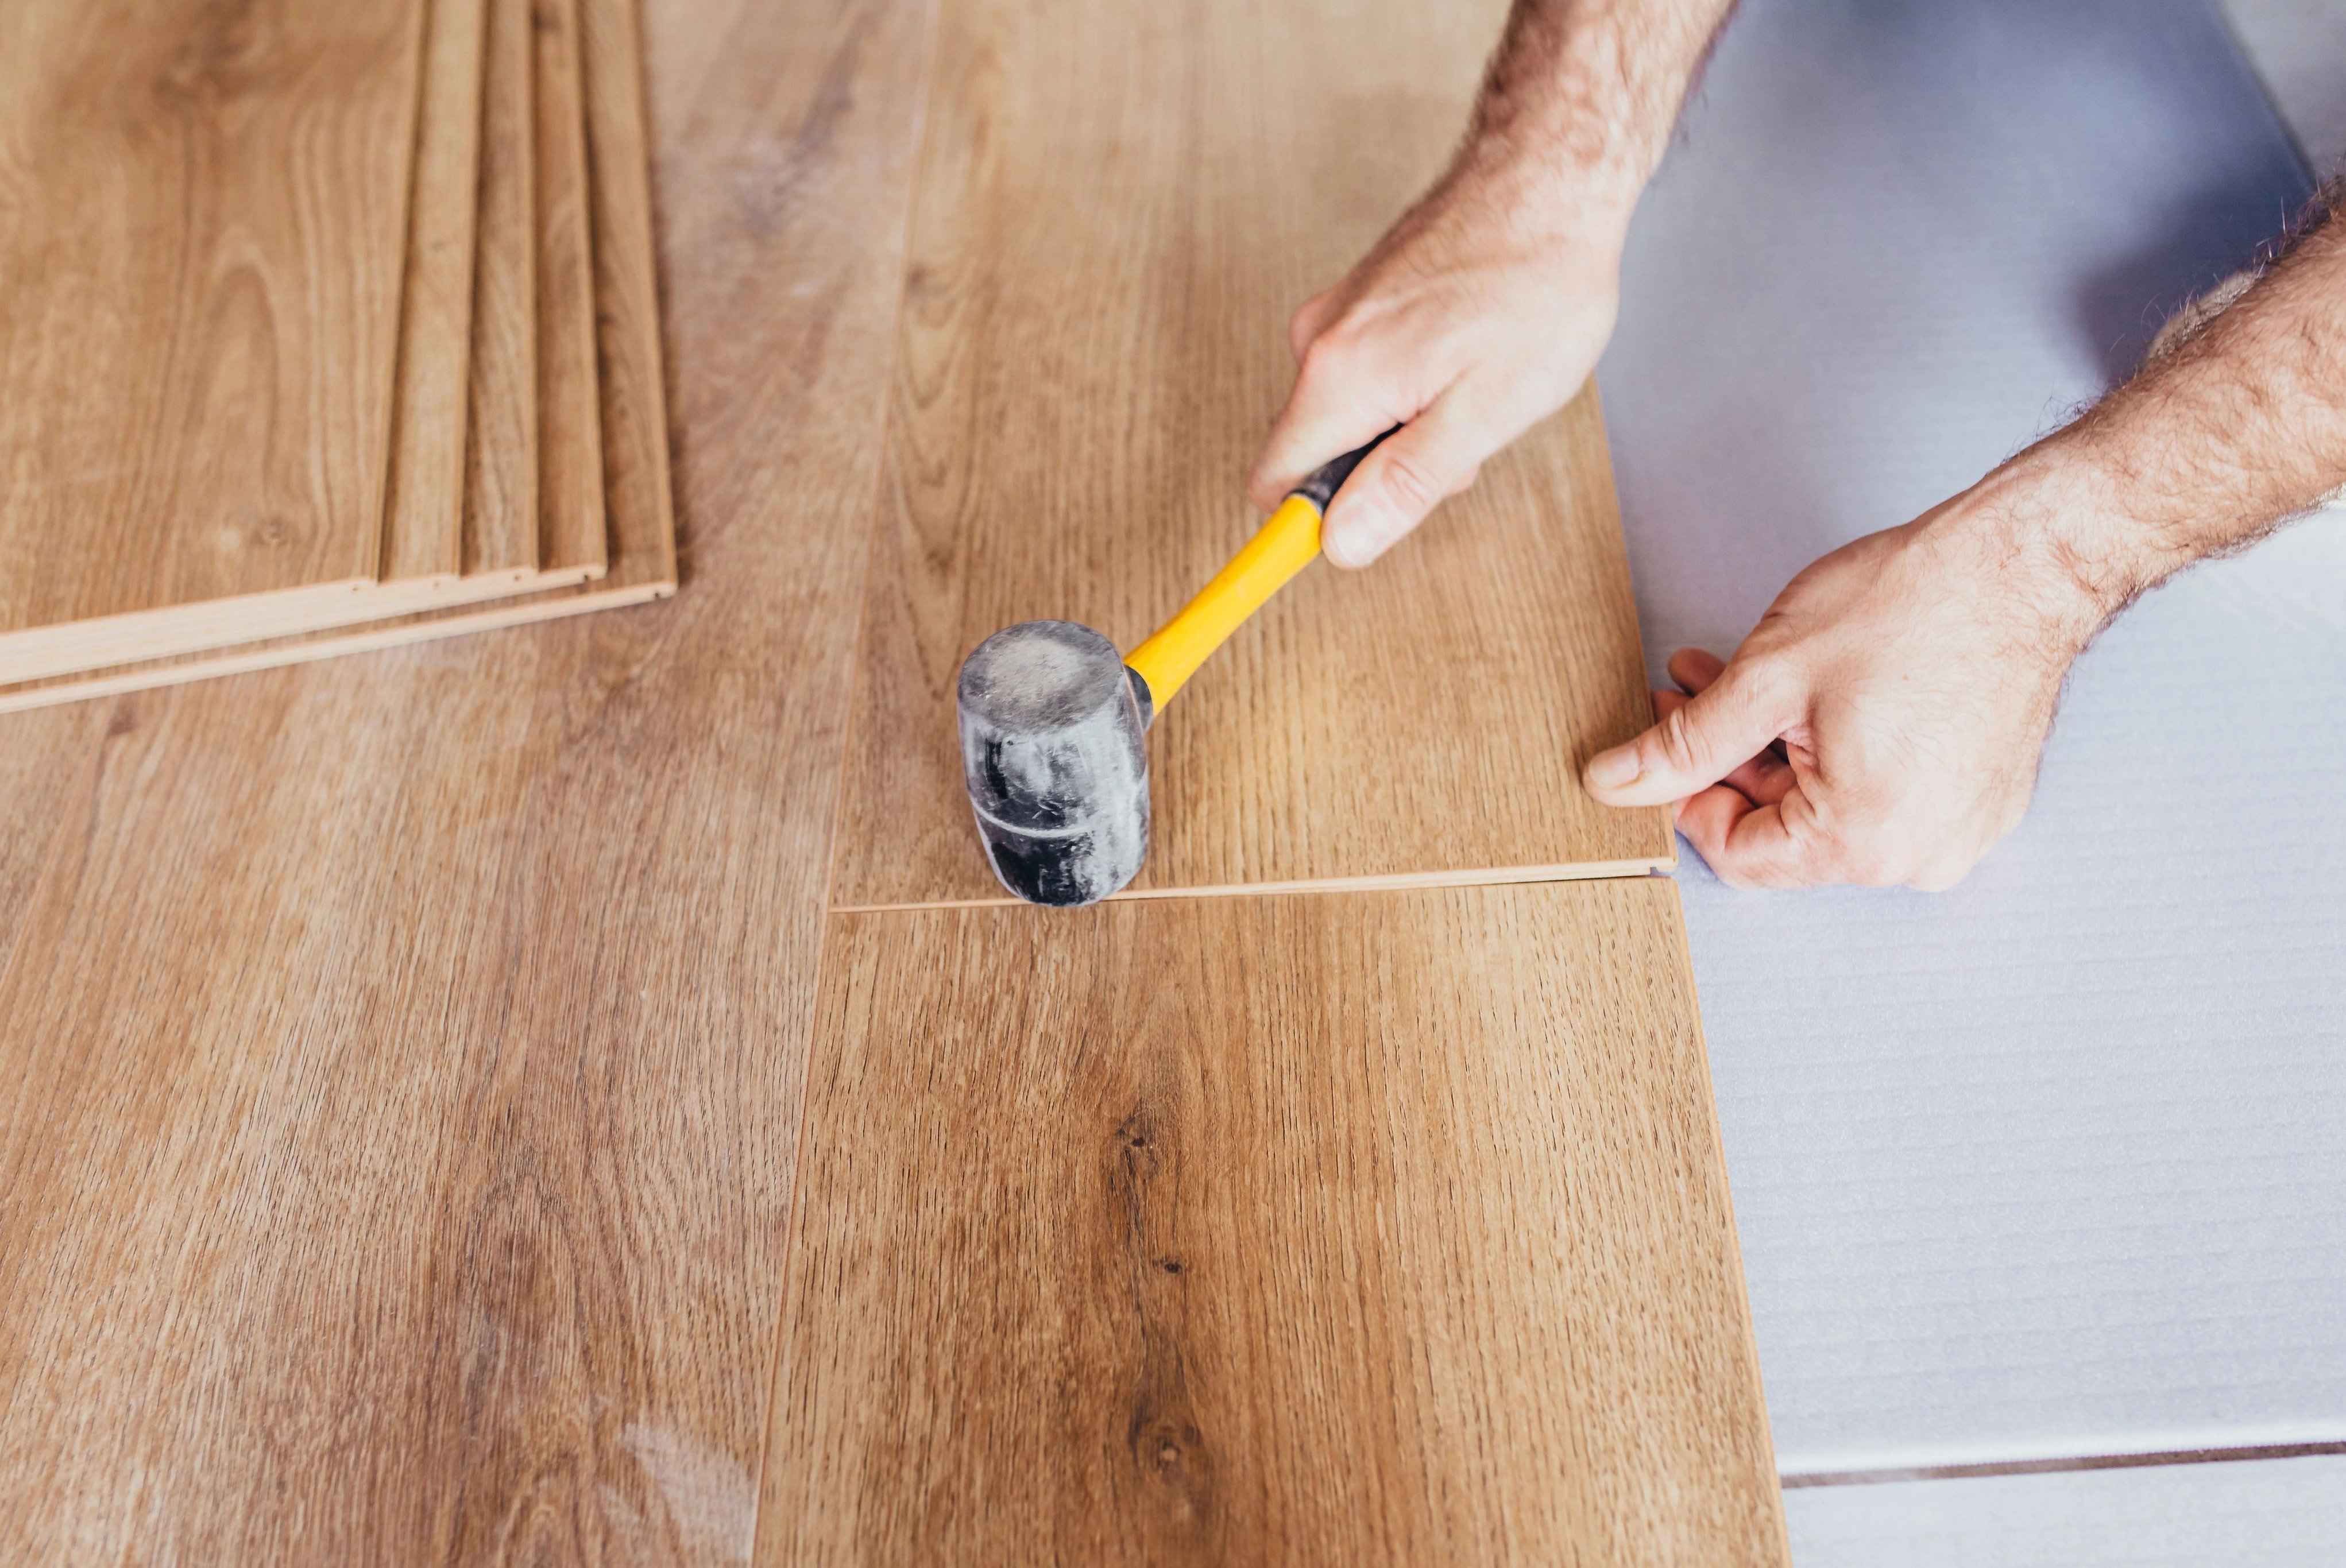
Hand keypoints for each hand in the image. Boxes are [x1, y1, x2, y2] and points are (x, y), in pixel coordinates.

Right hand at [1247, 156, 1636, 567]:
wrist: (1552, 175)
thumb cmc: (1536, 283)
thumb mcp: (1484, 411)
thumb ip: (1404, 483)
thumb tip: (1339, 544)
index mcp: (1339, 377)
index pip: (1275, 487)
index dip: (1311, 526)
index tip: (1352, 536)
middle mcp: (1320, 342)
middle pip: (1319, 455)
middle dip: (1386, 469)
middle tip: (1464, 434)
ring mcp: (1338, 314)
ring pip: (1351, 416)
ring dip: (1408, 423)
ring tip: (1479, 379)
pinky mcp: (1361, 298)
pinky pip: (1368, 374)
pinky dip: (1415, 382)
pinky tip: (1470, 351)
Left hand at [1581, 487, 2112, 889]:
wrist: (2026, 560)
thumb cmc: (1915, 606)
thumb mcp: (1768, 677)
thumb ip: (1684, 744)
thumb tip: (1613, 784)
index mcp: (1863, 841)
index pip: (1736, 855)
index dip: (1685, 797)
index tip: (1663, 740)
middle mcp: (1917, 856)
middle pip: (1784, 830)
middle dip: (1724, 758)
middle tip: (1685, 691)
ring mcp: (1958, 828)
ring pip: (1828, 804)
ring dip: (1771, 745)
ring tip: (1730, 675)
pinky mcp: (1978, 795)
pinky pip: (1883, 788)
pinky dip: (1833, 746)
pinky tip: (1802, 688)